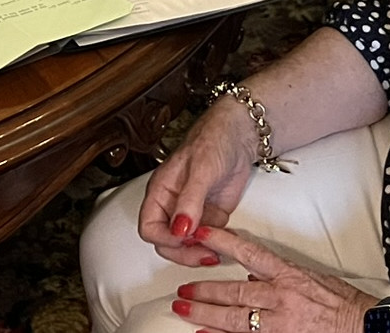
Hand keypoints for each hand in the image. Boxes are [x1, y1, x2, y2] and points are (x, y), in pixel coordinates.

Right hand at [137, 100, 260, 264]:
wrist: (240, 135)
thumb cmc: (214, 140)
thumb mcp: (201, 170)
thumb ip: (189, 201)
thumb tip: (179, 230)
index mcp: (161, 192)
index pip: (149, 227)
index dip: (164, 239)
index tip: (184, 239)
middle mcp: (173, 206)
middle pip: (166, 243)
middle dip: (184, 252)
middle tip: (206, 251)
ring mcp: (193, 213)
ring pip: (187, 246)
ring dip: (200, 253)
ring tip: (218, 249)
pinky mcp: (211, 218)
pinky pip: (209, 240)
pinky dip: (216, 246)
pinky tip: (227, 243)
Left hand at [171, 227, 375, 332]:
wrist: (365, 325)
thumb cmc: (340, 301)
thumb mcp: (308, 276)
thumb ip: (277, 274)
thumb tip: (250, 275)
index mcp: (288, 274)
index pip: (249, 253)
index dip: (222, 241)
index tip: (201, 233)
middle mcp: (280, 297)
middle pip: (234, 292)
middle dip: (204, 291)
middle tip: (181, 290)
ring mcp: (280, 323)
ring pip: (234, 318)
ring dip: (206, 315)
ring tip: (184, 310)